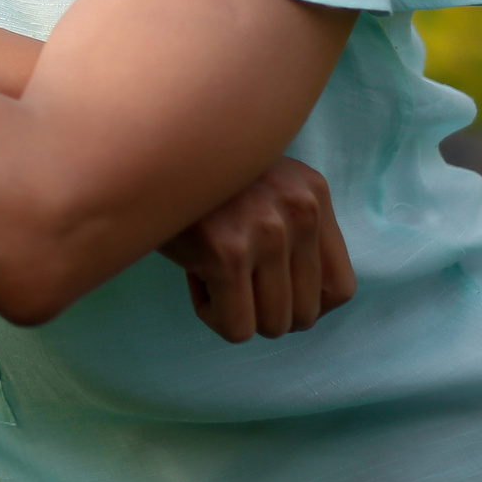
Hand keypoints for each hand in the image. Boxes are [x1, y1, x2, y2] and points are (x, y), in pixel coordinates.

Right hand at [159, 157, 355, 341]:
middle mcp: (299, 208)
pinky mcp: (228, 252)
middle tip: (230, 279)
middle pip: (305, 315)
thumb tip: (309, 306)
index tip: (269, 293)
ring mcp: (267, 230)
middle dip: (263, 310)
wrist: (141, 154)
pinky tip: (193, 276)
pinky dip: (212, 315)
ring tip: (210, 270)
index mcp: (312, 192)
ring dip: (236, 311)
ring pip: (272, 325)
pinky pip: (236, 327)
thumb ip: (292, 230)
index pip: (340, 290)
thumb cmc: (199, 184)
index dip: (303, 306)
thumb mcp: (263, 191)